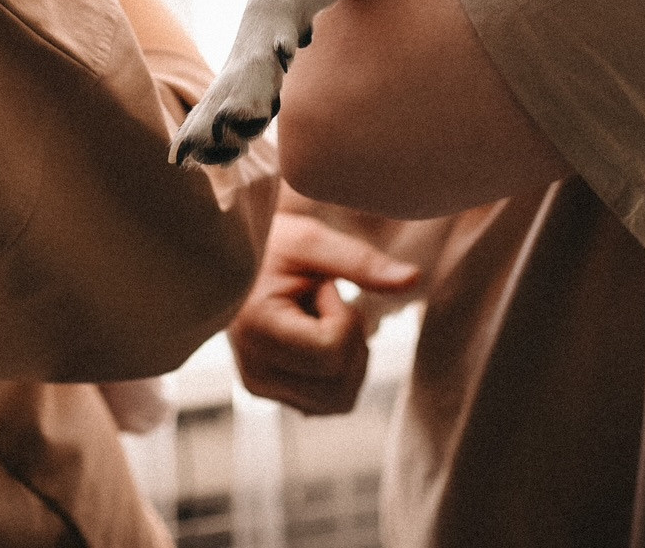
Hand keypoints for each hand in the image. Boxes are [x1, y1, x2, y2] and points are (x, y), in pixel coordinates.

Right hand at [228, 214, 419, 415]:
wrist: (230, 260)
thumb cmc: (271, 244)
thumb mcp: (313, 241)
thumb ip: (362, 262)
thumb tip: (414, 279)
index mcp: (256, 330)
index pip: (333, 351)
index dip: (343, 317)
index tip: (320, 287)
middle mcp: (254, 371)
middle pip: (341, 384)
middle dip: (350, 341)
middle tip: (321, 302)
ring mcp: (260, 388)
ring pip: (339, 401)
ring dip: (346, 359)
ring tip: (316, 319)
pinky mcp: (270, 394)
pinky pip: (328, 403)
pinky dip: (336, 374)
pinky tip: (313, 337)